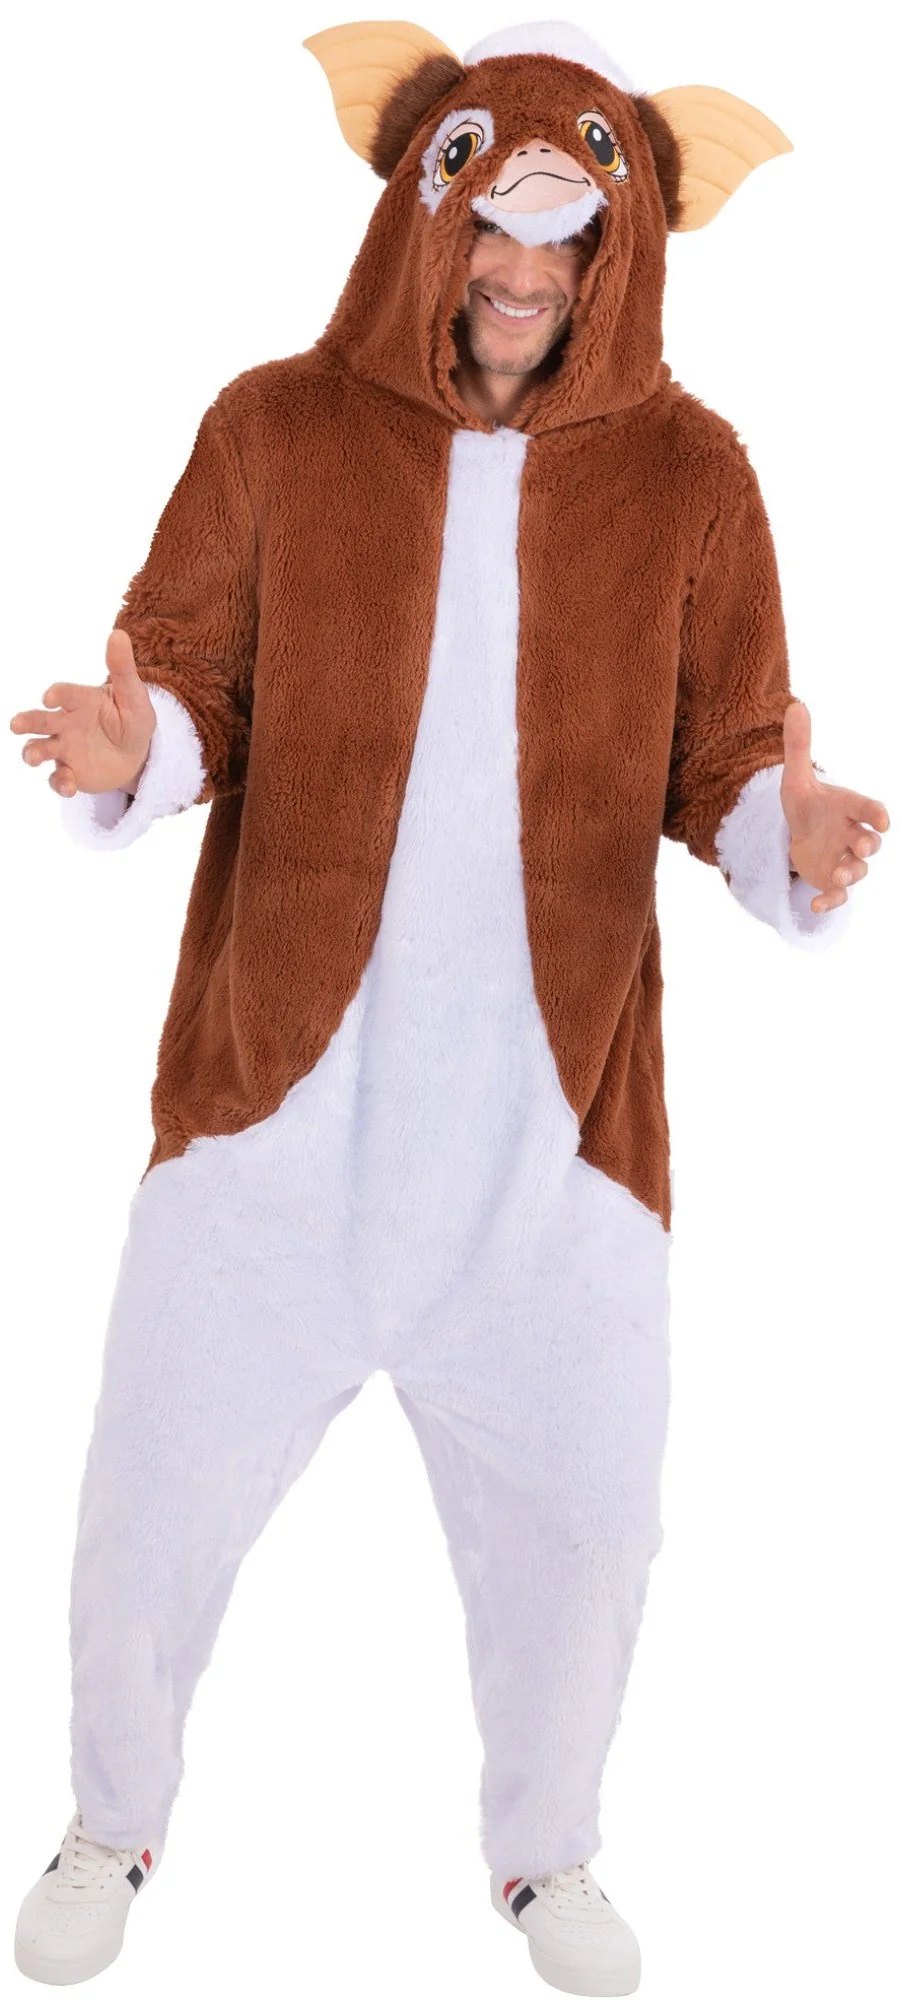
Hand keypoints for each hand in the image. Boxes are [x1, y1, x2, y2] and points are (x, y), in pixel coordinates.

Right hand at [9, 628, 155, 798]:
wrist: (137, 753)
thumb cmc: (132, 718)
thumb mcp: (134, 696)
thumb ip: (123, 669)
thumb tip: (119, 633)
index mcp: (81, 701)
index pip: (67, 694)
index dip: (58, 694)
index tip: (51, 697)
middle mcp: (66, 723)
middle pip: (42, 721)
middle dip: (28, 721)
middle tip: (16, 725)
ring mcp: (65, 748)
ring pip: (41, 748)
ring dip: (32, 752)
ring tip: (31, 758)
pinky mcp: (70, 772)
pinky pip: (59, 778)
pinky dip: (60, 783)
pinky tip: (69, 787)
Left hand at [780, 700, 889, 911]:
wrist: (798, 835)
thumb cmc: (806, 805)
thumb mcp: (796, 778)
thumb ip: (798, 746)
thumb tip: (795, 704)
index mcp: (848, 808)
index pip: (867, 809)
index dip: (875, 814)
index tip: (881, 819)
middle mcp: (852, 835)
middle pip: (868, 842)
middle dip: (868, 845)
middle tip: (864, 848)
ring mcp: (844, 860)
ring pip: (858, 870)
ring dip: (852, 873)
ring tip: (839, 875)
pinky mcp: (832, 881)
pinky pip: (838, 895)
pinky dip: (830, 901)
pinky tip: (814, 906)